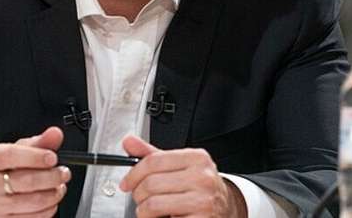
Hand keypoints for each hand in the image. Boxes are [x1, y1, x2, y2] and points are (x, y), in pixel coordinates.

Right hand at [0, 127, 71, 217]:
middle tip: (63, 172)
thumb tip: (55, 134)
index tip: (52, 157)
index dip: (35, 156)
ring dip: (54, 193)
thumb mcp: (18, 151)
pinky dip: (49, 209)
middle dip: (51, 176)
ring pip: (33, 201)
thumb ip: (39, 142)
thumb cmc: (5, 170)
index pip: (10, 155)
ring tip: (59, 185)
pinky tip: (51, 200)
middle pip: (26, 181)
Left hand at [119, 136, 246, 217]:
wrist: (225, 208)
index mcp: (197, 158)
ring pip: (153, 205)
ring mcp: (204, 200)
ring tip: (151, 211)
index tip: (126, 183)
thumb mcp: (178, 166)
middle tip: (141, 199)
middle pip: (150, 184)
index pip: (153, 161)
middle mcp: (203, 177)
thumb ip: (152, 155)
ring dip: (144, 212)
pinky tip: (166, 217)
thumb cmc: (198, 187)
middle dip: (138, 195)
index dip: (133, 174)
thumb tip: (129, 142)